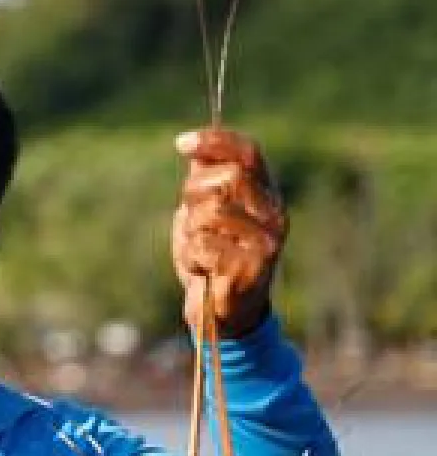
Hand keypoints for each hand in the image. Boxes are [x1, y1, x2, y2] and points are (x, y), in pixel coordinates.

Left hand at [171, 127, 286, 337]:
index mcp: (266, 195)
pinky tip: (202, 271)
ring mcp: (267, 242)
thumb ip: (205, 182)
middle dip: (194, 193)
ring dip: (190, 231)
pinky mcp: (251, 269)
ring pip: (211, 212)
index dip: (216, 141)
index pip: (249, 153)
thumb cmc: (213, 258)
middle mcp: (274, 214)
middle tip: (190, 217)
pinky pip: (203, 245)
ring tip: (199, 251)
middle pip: (228, 177)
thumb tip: (195, 148)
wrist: (223, 313)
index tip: (181, 143)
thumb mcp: (205, 214)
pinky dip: (190, 257)